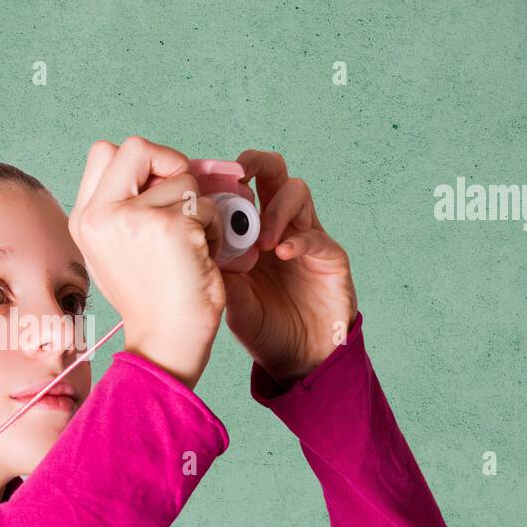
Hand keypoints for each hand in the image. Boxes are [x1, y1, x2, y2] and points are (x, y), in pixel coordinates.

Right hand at [70, 137, 225, 389]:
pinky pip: (207, 204)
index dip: (139, 164)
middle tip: (181, 202)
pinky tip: (201, 257)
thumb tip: (165, 167)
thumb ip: (127, 204)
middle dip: (169, 166)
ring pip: (183, 178)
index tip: (155, 193)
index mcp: (85, 218)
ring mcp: (134, 217)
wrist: (166, 339)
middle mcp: (100, 215)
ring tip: (189, 247)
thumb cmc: (152, 296)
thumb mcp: (119, 246)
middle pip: (137, 147)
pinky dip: (215, 228)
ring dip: (198, 209)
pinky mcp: (171, 226)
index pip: (105, 152)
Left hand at [221, 150, 357, 386]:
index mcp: (251, 231)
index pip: (241, 188)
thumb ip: (217, 272)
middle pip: (273, 173)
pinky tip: (282, 253)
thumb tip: (195, 242)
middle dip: (255, 164)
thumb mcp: (229, 301)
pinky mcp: (330, 257)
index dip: (224, 178)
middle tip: (237, 177)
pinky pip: (317, 236)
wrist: (298, 361)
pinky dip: (299, 239)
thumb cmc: (262, 329)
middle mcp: (279, 226)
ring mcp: (307, 238)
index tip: (204, 180)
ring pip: (297, 192)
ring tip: (262, 241)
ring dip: (276, 209)